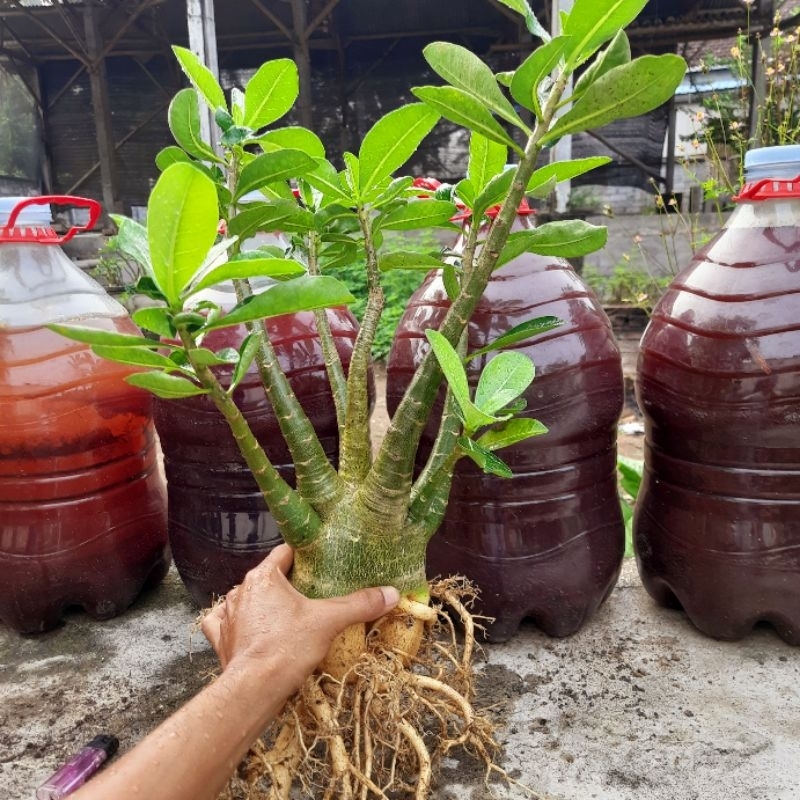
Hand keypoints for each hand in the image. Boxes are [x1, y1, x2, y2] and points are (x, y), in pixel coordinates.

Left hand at [201, 544, 399, 692]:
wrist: (253, 689)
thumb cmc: (287, 648)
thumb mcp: (329, 622)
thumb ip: (359, 605)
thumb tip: (391, 593)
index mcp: (264, 577)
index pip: (284, 553)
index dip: (303, 556)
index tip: (319, 563)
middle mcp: (241, 590)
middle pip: (267, 577)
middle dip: (286, 583)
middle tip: (309, 595)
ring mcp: (227, 615)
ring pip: (245, 598)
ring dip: (260, 603)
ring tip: (282, 615)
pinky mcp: (220, 638)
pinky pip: (223, 622)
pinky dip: (234, 623)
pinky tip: (245, 628)